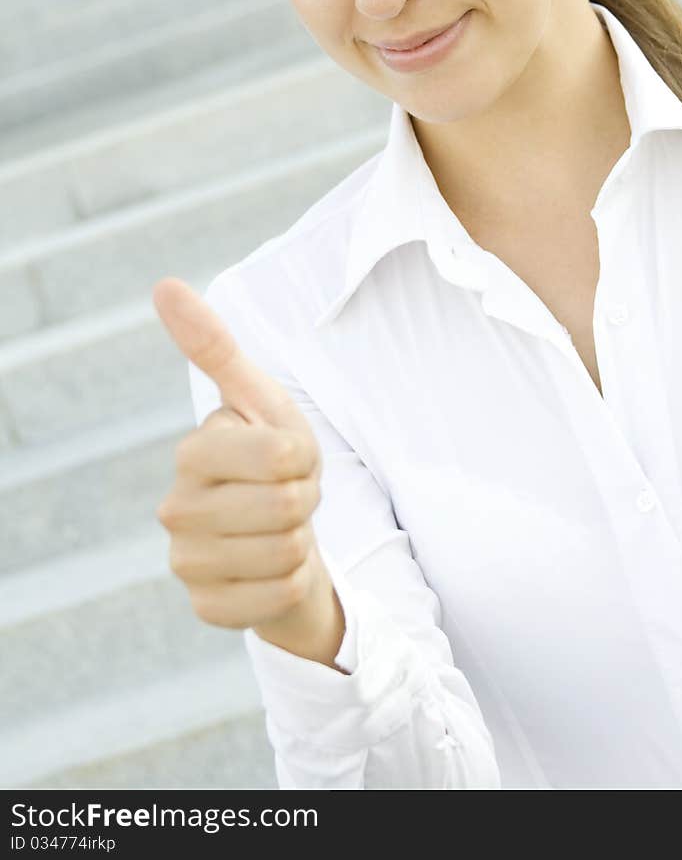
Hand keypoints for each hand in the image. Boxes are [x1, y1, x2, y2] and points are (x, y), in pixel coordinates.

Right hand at [153, 276, 337, 654]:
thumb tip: (163, 284)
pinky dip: (295, 583)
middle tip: (290, 497)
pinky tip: (274, 572)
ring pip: (286, 550)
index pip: (281, 454)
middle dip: (307, 498)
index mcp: (193, 452)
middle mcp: (176, 508)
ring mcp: (187, 562)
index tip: (290, 458)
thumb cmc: (274, 463)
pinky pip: (280, 595)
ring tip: (284, 530)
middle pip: (287, 504)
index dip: (306, 456)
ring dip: (303, 540)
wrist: (281, 539)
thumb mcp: (262, 402)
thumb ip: (215, 347)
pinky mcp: (206, 609)